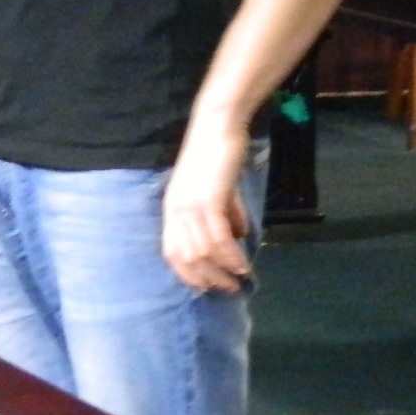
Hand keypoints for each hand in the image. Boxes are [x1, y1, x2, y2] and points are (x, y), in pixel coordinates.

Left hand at [161, 120, 253, 292]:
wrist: (218, 125)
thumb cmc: (217, 152)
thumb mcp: (218, 188)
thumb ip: (226, 211)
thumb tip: (238, 235)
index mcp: (172, 208)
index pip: (171, 252)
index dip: (187, 273)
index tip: (206, 286)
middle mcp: (176, 211)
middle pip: (186, 258)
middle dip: (207, 279)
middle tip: (228, 289)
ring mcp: (190, 207)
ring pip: (202, 253)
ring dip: (222, 271)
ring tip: (240, 279)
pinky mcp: (208, 201)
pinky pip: (219, 239)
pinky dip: (231, 256)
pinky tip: (244, 264)